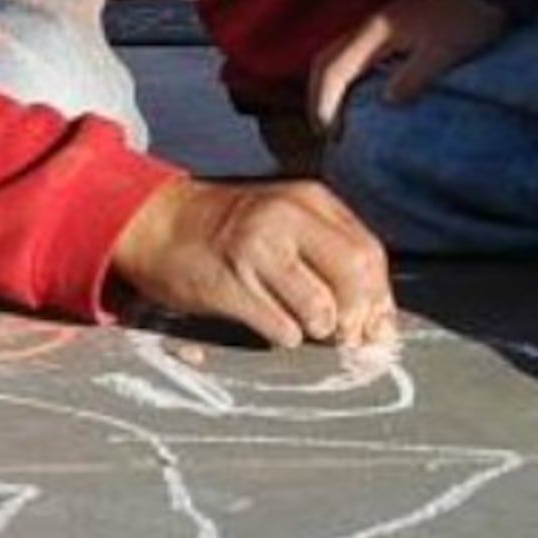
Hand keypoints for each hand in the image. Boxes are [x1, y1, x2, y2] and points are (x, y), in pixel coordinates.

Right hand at [112, 177, 396, 348]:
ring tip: (299, 324)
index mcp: (309, 200)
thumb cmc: (231, 230)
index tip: (375, 326)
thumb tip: (377, 317)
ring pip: (319, 307)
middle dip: (358, 317)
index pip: (369, 252)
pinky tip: (269, 323)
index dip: (379, 297)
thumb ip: (331, 254)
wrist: (158, 224)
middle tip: (345, 335)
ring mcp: (255, 249)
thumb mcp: (286, 220)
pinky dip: (284, 337)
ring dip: (318, 329)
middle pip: (354, 276)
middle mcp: (286, 218)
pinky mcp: (229, 284)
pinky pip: (280, 328)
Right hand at [307, 0, 508, 132]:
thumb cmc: (469, 20)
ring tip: (336, 120)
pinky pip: (353, 55)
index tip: (331, 135)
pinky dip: (346, 79)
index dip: (324, 105)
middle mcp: (369, 26)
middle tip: (326, 133)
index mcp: (376, 32)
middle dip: (318, 99)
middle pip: (324, 61)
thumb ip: (414, 77)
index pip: (332, 70)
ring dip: (330, 88)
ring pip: (336, 56)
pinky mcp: (389, 27)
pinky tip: (359, 98)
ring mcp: (377, 24)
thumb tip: (387, 102)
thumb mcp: (445, 53)